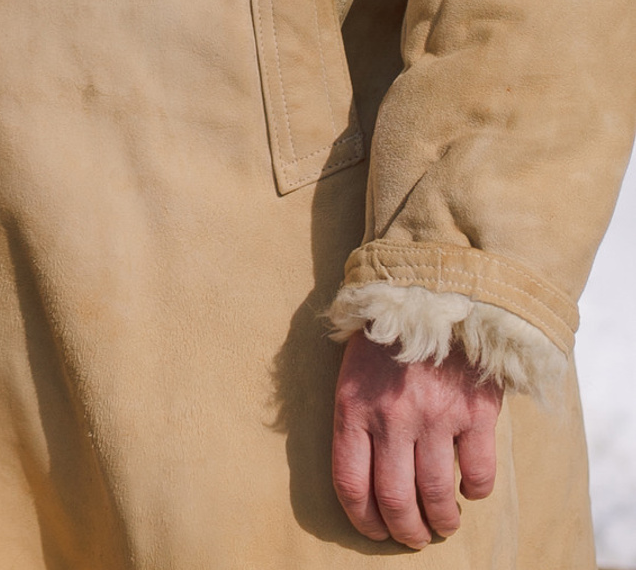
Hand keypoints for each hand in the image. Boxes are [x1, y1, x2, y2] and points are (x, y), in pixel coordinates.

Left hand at [332, 330, 500, 547]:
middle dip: (405, 531)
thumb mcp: (351, 370)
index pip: (351, 483)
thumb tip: (360, 476)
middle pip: (396, 501)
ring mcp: (435, 416)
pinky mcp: (475, 414)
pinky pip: (478, 475)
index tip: (374, 532)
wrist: (432, 292)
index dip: (362, 519)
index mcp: (353, 406)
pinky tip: (469, 490)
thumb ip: (353, 417)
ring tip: (442, 524)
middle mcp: (392, 416)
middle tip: (413, 536)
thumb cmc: (385, 337)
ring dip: (441, 521)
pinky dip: (476, 492)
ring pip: (437, 496)